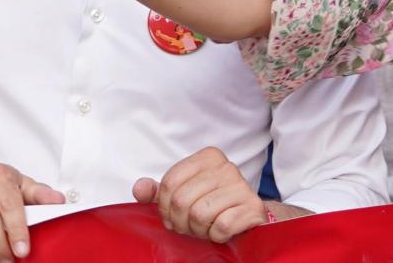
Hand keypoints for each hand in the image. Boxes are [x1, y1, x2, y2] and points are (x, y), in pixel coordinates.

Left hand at [132, 146, 266, 243]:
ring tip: (205, 228)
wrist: (247, 218)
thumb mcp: (182, 195)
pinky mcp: (252, 207)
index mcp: (208, 157)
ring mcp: (242, 185)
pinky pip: (221, 227)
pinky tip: (220, 231)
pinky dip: (216, 236)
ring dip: (198, 230)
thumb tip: (140, 189)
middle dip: (181, 222)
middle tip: (189, 226)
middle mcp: (226, 166)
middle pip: (182, 200)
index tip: (173, 216)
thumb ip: (158, 192)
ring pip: (200, 214)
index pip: (170, 182)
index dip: (165, 207)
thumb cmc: (211, 205)